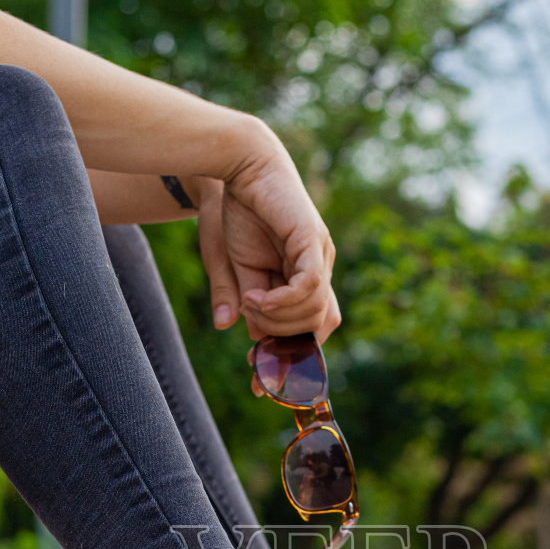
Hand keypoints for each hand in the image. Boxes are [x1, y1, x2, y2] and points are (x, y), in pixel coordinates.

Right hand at [196, 125, 340, 349]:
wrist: (232, 166)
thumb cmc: (232, 213)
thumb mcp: (229, 267)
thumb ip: (239, 300)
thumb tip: (237, 331)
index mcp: (304, 275)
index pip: (312, 325)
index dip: (292, 354)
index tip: (261, 382)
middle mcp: (318, 266)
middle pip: (318, 324)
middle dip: (285, 343)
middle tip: (253, 340)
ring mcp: (320, 252)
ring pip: (316, 310)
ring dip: (279, 318)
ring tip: (250, 304)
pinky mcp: (312, 238)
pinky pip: (311, 285)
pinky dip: (286, 301)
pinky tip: (259, 299)